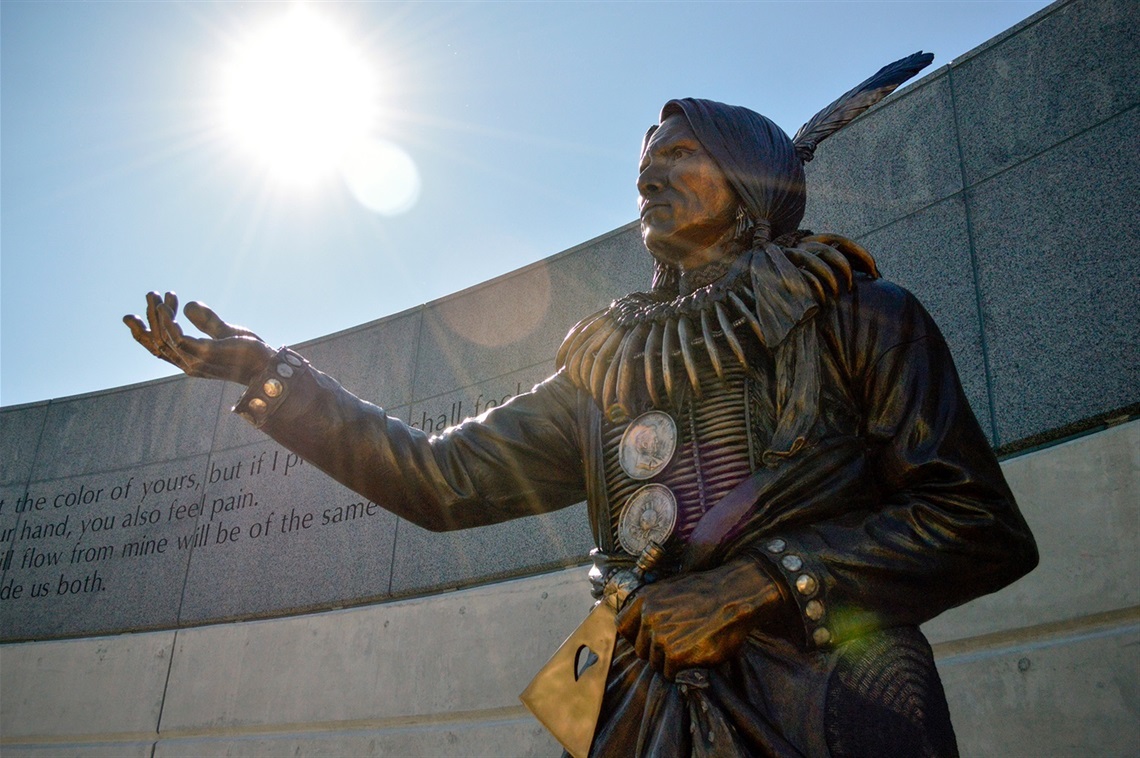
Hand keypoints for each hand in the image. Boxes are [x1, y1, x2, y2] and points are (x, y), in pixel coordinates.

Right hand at [124, 292, 274, 384]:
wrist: (269, 366)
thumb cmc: (249, 353)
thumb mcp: (225, 331)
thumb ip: (207, 321)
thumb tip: (189, 305)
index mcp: (190, 360)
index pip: (158, 348)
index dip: (142, 333)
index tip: (133, 315)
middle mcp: (188, 364)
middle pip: (156, 343)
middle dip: (148, 318)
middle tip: (150, 294)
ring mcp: (196, 361)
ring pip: (165, 339)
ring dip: (158, 316)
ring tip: (158, 295)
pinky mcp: (207, 354)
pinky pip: (179, 340)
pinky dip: (169, 324)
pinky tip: (168, 308)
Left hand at [615, 556, 780, 679]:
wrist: (735, 595)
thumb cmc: (707, 592)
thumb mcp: (670, 589)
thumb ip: (652, 607)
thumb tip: (642, 628)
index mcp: (644, 600)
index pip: (623, 627)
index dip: (637, 636)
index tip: (649, 640)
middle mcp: (648, 618)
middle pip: (641, 650)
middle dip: (656, 651)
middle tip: (678, 645)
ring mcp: (661, 637)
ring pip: (655, 663)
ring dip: (671, 662)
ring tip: (691, 648)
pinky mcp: (677, 655)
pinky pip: (670, 674)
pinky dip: (682, 671)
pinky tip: (696, 657)